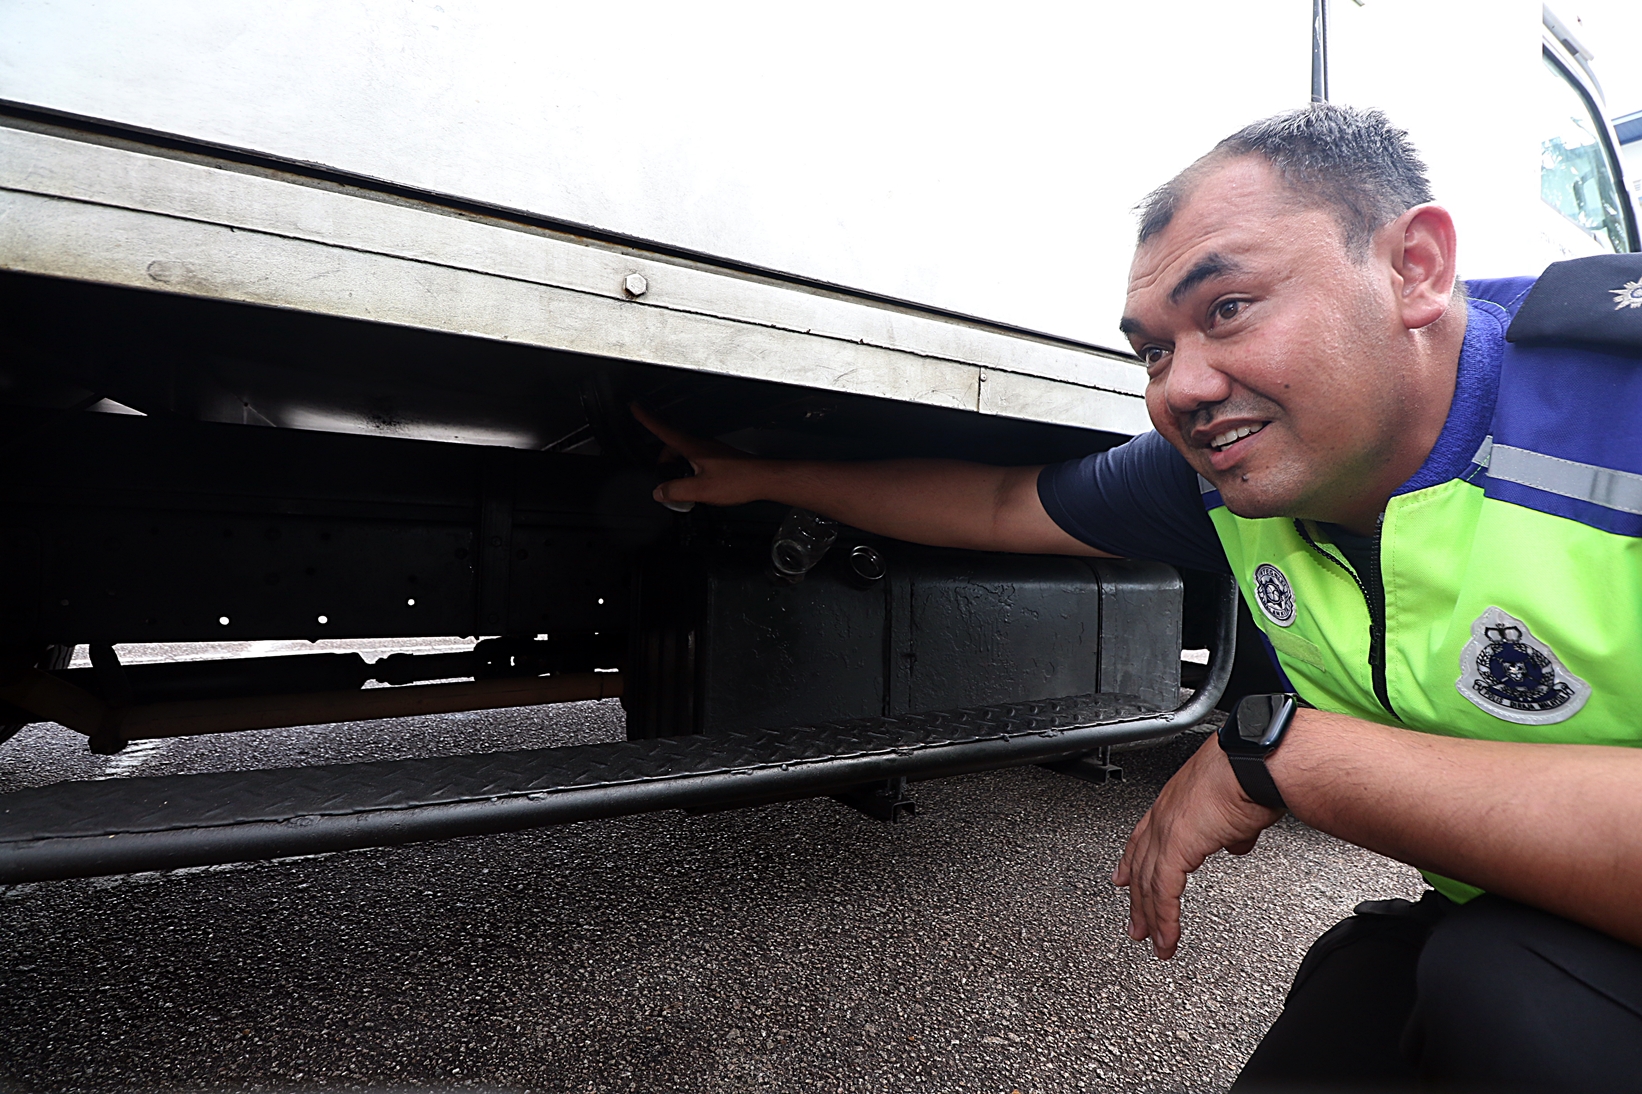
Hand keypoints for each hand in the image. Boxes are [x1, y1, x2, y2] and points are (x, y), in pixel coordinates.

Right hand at [631, 405, 770, 508]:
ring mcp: (711, 451)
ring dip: (677, 468)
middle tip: (662, 478)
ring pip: (685, 454)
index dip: (647, 419)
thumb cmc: (739, 480)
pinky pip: (696, 461)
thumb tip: (659, 492)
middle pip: (672, 446)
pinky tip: (696, 486)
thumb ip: (676, 491)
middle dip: (663, 460)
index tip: (636, 408)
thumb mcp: (701, 490)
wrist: (763, 480)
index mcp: (694, 448)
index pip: (664, 429)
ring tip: (680, 487)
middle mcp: (702, 446)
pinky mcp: (719, 459)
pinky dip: (689, 471)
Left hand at [1112, 732, 1283, 958]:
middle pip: (1142, 864)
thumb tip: (1235, 845)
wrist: (1255, 762)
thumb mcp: (1239, 806)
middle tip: (1136, 924)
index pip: (1144, 837)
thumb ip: (1232, 831)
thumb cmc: (1253, 771)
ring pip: (1148, 882)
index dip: (1133, 860)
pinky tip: (1167, 938)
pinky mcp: (1175, 847)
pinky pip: (1163, 892)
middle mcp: (1164, 814)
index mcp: (1175, 801)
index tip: (1124, 879)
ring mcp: (1166, 830)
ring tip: (1154, 942)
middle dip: (1138, 898)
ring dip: (1150, 916)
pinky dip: (1165, 919)